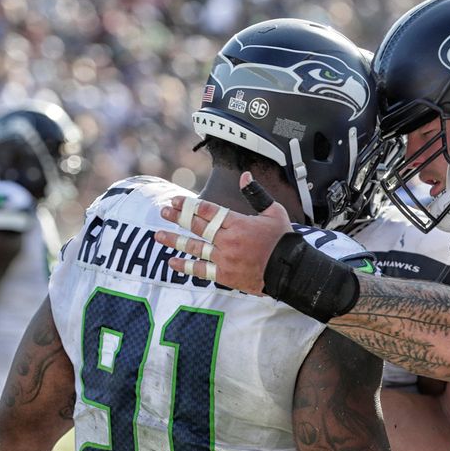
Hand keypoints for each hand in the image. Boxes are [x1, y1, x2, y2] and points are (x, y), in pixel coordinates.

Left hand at [157, 172, 291, 293]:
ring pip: (195, 247)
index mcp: (238, 222)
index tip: (176, 201)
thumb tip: (245, 176)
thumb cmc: (283, 241)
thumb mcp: (274, 212)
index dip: (189, 205)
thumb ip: (256, 194)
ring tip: (159, 235)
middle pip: (197, 226)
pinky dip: (186, 266)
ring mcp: (225, 258)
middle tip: (163, 212)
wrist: (290, 270)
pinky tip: (172, 262)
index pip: (207, 210)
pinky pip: (201, 270)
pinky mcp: (226, 275)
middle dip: (178, 218)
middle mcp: (228, 239)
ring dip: (175, 240)